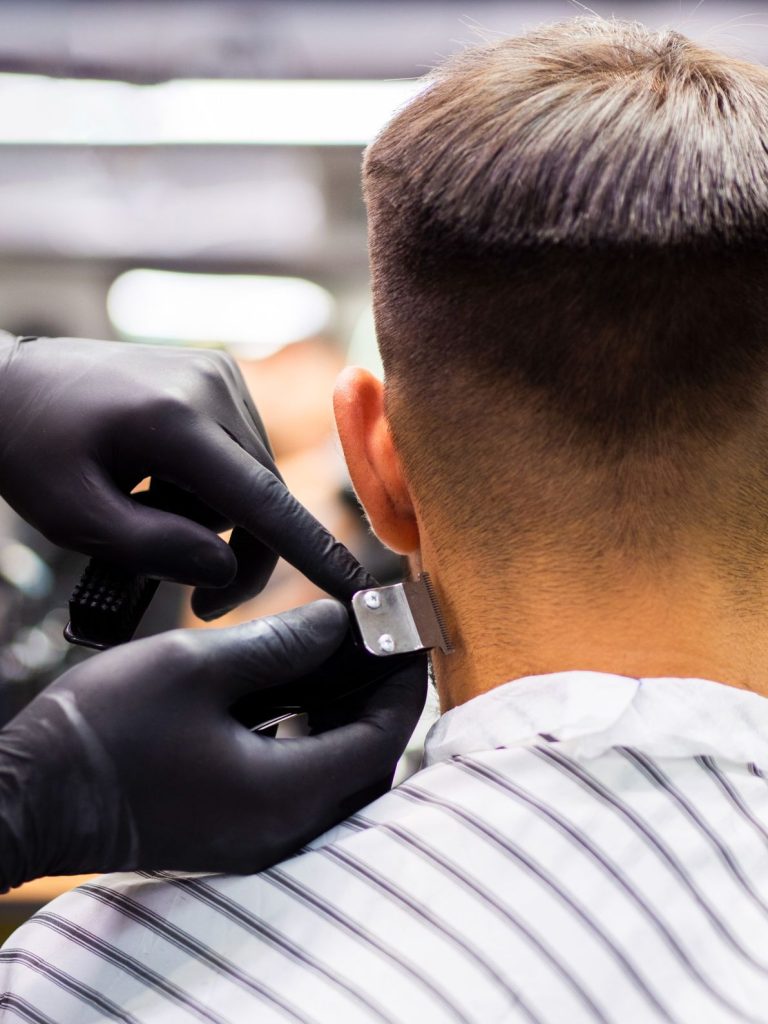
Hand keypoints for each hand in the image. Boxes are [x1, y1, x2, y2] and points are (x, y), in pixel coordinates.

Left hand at [0, 333, 372, 617]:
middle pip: (264, 498)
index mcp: (174, 419)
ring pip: (255, 480)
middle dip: (237, 556)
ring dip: (219, 519)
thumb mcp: (71, 516)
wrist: (9, 381)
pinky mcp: (217, 376)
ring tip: (152, 514)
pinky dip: (215, 488)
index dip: (313, 553)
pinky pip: (241, 453)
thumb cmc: (29, 446)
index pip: (261, 500)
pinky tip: (164, 483)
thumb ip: (153, 549)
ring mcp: (219, 375)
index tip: (357, 591)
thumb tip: (224, 569)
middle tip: (196, 602)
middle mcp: (212, 386)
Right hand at [0, 600, 426, 888]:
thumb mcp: (197, 667)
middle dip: (384, 702)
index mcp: (285, 795)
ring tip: (346, 658)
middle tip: (381, 644)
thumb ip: (280, 645)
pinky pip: (301, 787)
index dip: (404, 683)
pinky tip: (299, 693)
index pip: (383, 738)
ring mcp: (257, 838)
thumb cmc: (105, 730)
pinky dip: (315, 740)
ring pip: (338, 778)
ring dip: (351, 720)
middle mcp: (283, 831)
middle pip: (369, 765)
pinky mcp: (233, 831)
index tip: (408, 634)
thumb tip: (337, 624)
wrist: (28, 795)